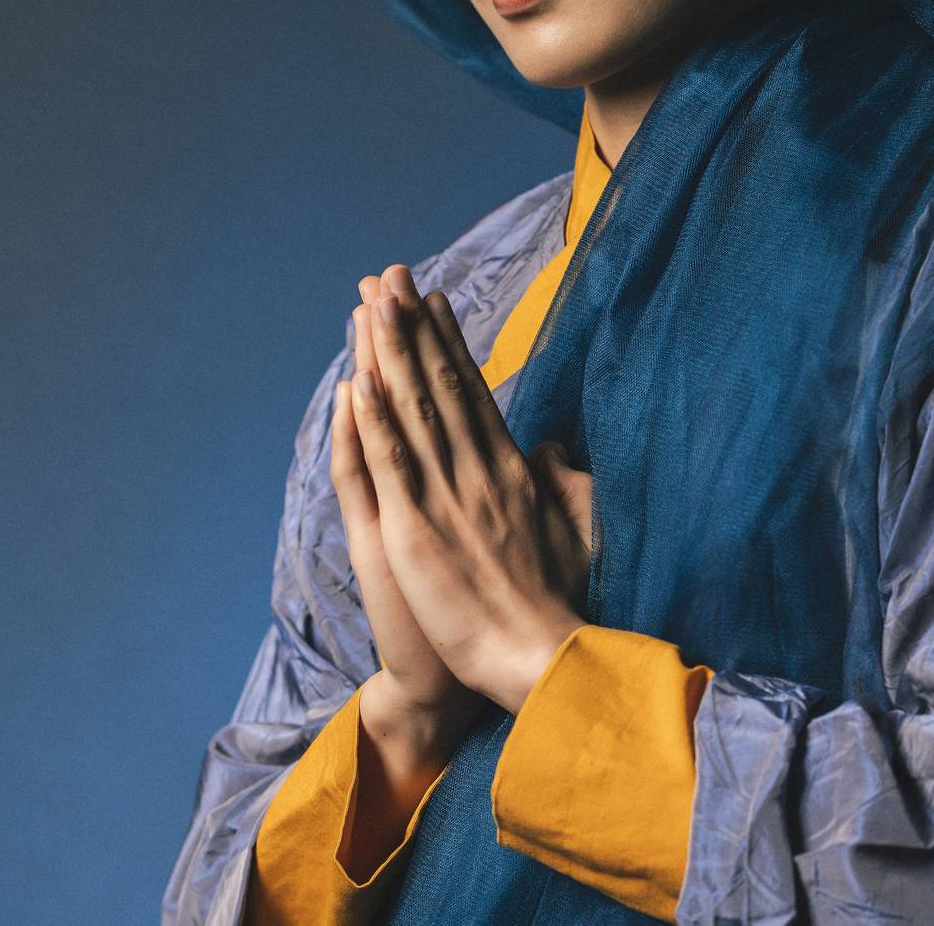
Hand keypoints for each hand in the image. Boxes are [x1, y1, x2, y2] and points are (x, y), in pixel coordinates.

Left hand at [351, 263, 590, 712]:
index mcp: (512, 468)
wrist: (542, 656)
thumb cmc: (560, 602)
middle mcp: (478, 469)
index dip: (448, 342)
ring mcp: (445, 496)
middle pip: (439, 383)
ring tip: (369, 303)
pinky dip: (372, 420)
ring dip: (387, 353)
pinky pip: (389, 464)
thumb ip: (563, 480)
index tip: (431, 301)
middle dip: (411, 327)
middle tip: (389, 276)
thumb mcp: (576, 528)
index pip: (473, 390)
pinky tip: (357, 380)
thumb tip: (551, 446)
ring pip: (411, 409)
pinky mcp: (415, 529)